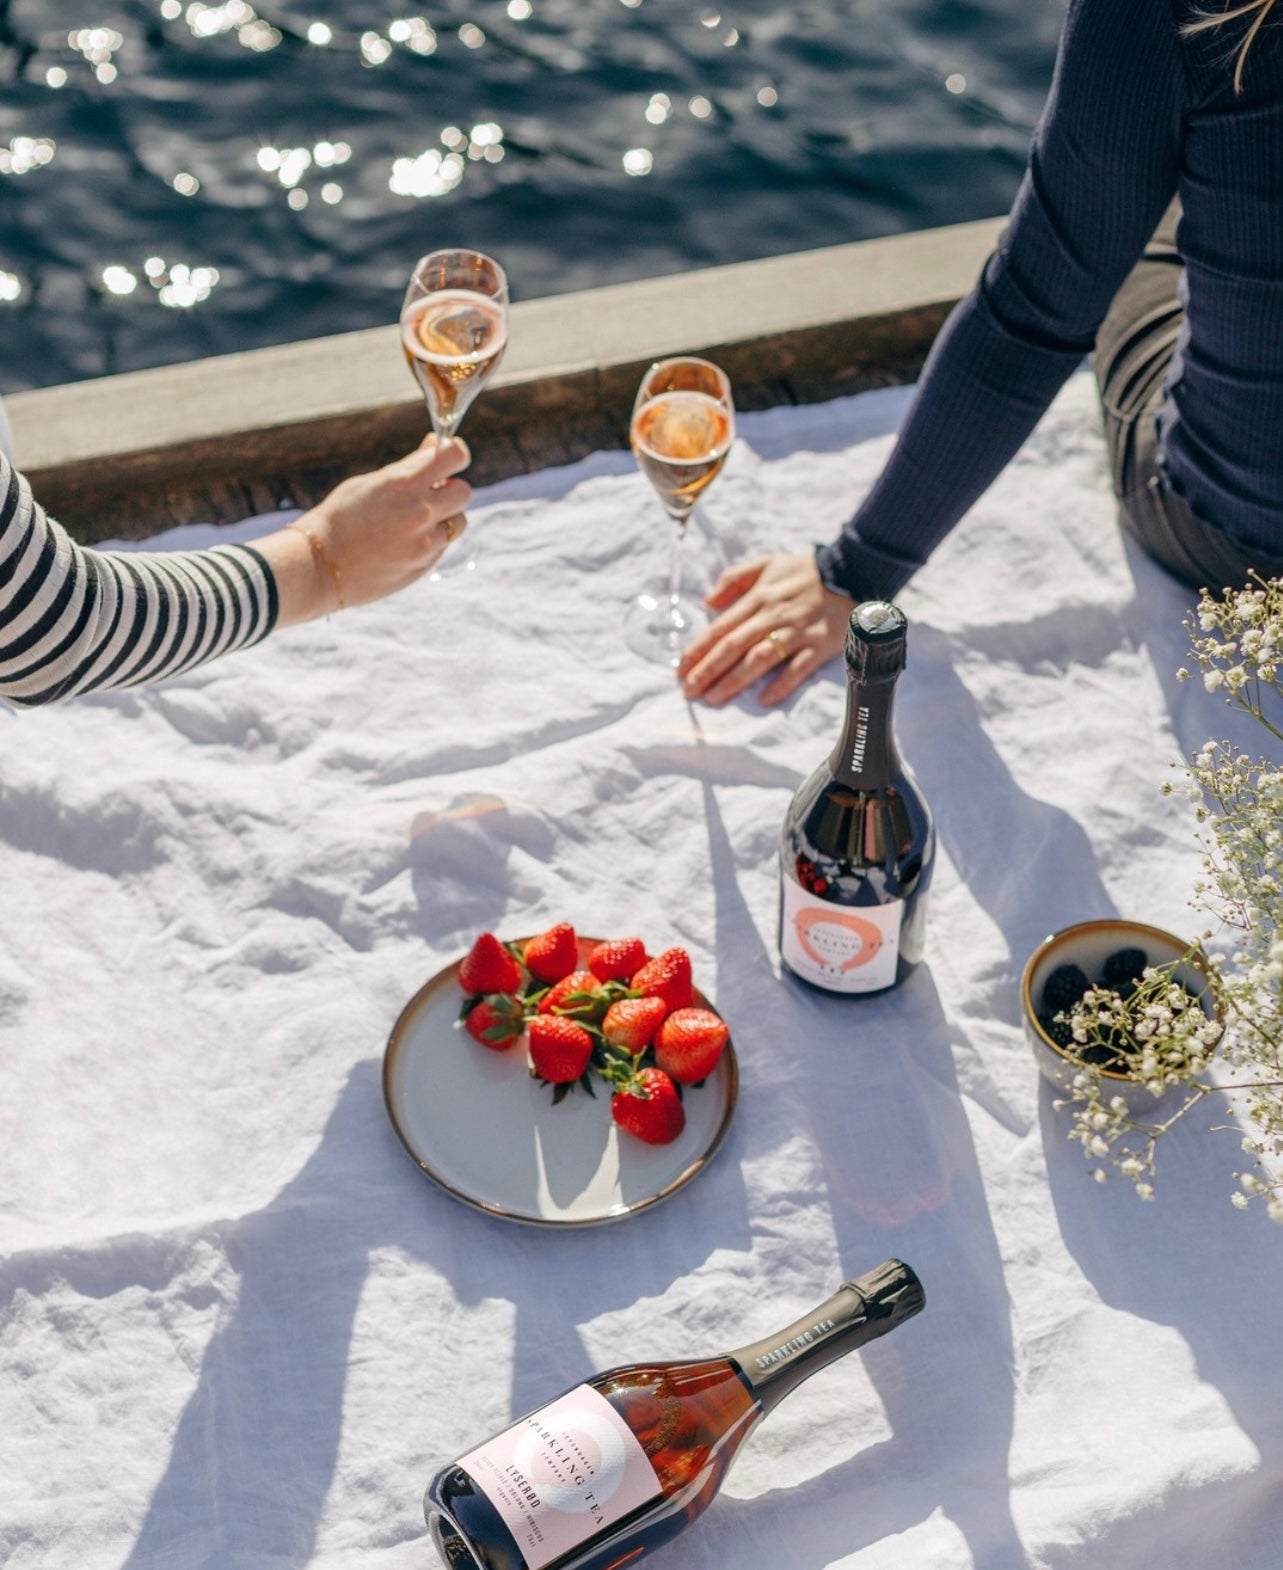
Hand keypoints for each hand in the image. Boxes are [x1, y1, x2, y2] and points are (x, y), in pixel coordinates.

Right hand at [259, 433, 472, 625]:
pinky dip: (432, 540)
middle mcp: (421, 512)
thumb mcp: (370, 483)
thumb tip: (434, 449)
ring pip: (459, 522)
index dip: (455, 453)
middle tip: (429, 492)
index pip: (454, 455)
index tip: (448, 458)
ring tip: (414, 520)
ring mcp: (425, 543)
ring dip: (446, 517)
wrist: (318, 568)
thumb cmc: (338, 518)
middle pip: (464, 491)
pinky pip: (443, 545)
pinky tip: (403, 541)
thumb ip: (408, 469)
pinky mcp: (424, 566)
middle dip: (450, 488)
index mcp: (404, 483)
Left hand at [677, 552, 854, 706]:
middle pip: (735, 646)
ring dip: (735, 680)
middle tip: (689, 690)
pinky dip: (783, 684)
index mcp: (758, 597)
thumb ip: (733, 579)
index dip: (699, 649)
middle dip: (709, 669)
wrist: (852, 571)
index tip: (680, 668)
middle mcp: (774, 616)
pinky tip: (765, 700)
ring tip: (715, 698)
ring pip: (760, 658)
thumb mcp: (766, 563)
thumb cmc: (804, 571)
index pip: (721, 627)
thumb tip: (707, 602)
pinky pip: (799, 668)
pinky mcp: (819, 644)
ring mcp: (797, 632)